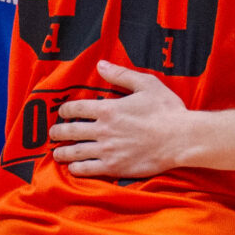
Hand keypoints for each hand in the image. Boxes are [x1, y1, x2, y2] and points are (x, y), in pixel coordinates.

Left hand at [50, 62, 196, 178]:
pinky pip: (86, 169)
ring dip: (61, 152)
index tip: (62, 112)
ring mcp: (106, 150)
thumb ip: (121, 75)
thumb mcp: (146, 84)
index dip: (64, 110)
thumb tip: (101, 64)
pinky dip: (76, 168)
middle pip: (69, 131)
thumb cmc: (167, 110)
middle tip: (53, 134)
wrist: (181, 139)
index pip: (75, 109)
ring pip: (74, 152)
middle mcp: (102, 130)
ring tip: (57, 153)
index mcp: (108, 109)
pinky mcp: (113, 167)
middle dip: (57, 132)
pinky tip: (74, 167)